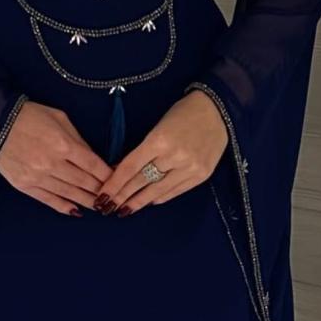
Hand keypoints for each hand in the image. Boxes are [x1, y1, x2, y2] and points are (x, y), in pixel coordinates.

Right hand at [0, 101, 112, 216]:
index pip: (93, 165)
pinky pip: (48, 199)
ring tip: (99, 207)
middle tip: (111, 198)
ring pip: (68, 194)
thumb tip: (91, 158)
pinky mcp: (24, 185)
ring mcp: (37, 176)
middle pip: (83, 182)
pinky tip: (75, 211)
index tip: (117, 180)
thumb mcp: (60, 118)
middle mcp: (52, 163)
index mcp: (63, 144)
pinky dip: (63, 206)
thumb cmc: (31, 116)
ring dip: (86, 201)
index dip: (108, 175)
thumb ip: (77, 139)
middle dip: (100, 191)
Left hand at [95, 91, 228, 215]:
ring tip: (124, 210)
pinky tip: (148, 201)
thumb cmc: (183, 113)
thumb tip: (120, 169)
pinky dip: (159, 198)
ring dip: (139, 202)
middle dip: (122, 196)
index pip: (131, 167)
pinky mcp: (201, 176)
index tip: (102, 195)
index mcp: (160, 140)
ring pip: (158, 191)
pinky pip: (175, 191)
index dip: (114, 183)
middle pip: (142, 182)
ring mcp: (190, 168)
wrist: (218, 111)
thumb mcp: (158, 126)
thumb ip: (142, 150)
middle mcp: (175, 157)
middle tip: (107, 207)